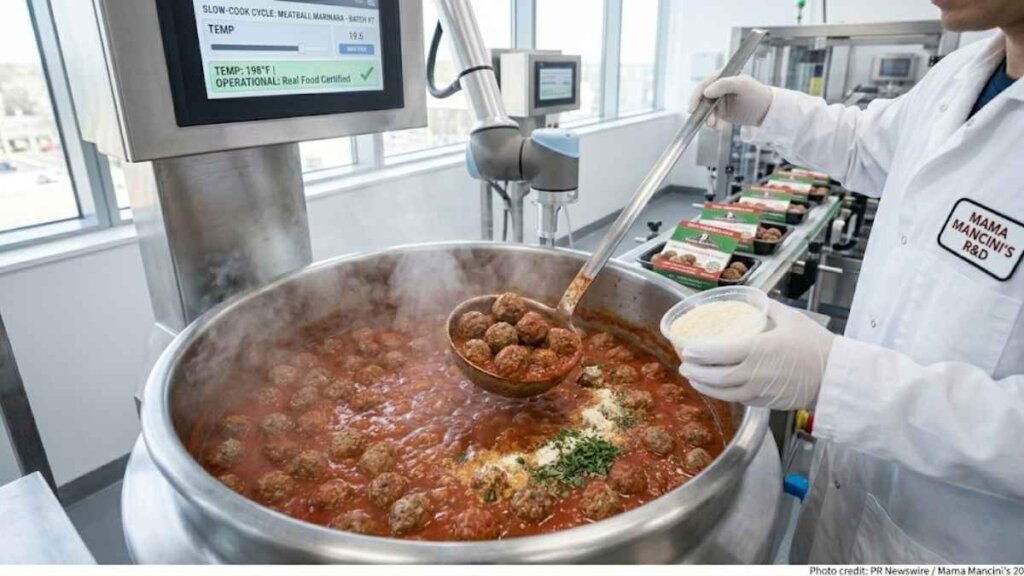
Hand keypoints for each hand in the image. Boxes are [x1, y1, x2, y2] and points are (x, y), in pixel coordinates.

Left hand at [680, 300, 835, 410]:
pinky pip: (736, 399)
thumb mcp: (791, 319)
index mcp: (757, 349)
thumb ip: (768, 308)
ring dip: (704, 385)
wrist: (836, 377)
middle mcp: (753, 373)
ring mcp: (757, 391)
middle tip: (684, 363)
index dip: (698, 352)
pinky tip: (716, 388)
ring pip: (722, 392)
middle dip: (695, 371)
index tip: (687, 348)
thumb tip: (754, 300)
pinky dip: (721, 394)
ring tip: (693, 378)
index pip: (718, 352)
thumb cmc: (816, 346)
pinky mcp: (764, 402)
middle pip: (714, 376)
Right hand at [688, 74, 773, 129]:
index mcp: (722, 77)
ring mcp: (719, 100)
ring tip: (715, 126)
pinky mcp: (721, 112)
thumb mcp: (742, 85)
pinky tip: (720, 127)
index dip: (696, 96)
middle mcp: (718, 88)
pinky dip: (714, 124)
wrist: (767, 110)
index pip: (704, 84)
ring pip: (705, 110)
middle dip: (702, 111)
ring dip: (708, 119)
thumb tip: (706, 92)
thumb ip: (724, 84)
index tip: (692, 108)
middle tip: (708, 121)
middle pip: (702, 99)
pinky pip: (712, 118)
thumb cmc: (756, 94)